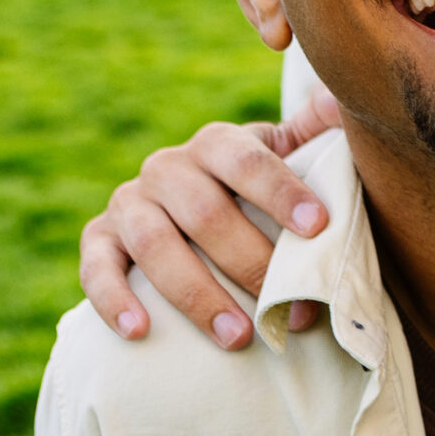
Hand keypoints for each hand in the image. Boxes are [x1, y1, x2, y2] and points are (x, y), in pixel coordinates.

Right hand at [80, 85, 341, 347]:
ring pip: (155, 245)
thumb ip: (315, 129)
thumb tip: (338, 98)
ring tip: (238, 336)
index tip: (318, 226)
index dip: (281, 191)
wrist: (188, 205)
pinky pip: (96, 267)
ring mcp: (128, 203)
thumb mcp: (286, 152)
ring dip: (197, 294)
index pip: (247, 161)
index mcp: (217, 143)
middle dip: (253, 263)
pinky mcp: (98, 239)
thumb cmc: (255, 188)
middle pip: (206, 213)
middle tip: (294, 311)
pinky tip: (139, 331)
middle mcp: (167, 167)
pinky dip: (114, 299)